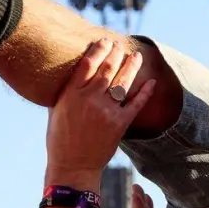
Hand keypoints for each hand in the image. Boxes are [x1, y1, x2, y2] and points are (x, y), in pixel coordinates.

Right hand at [46, 39, 154, 183]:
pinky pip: (136, 104)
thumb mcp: (56, 110)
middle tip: (121, 45)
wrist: (72, 166)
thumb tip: (75, 73)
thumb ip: (67, 92)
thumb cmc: (60, 139)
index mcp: (71, 94)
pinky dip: (146, 92)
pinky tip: (152, 82)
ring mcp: (106, 111)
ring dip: (132, 66)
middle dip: (116, 53)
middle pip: (107, 69)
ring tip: (137, 56)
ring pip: (123, 82)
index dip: (98, 49)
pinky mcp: (120, 124)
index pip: (87, 64)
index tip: (104, 41)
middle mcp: (89, 99)